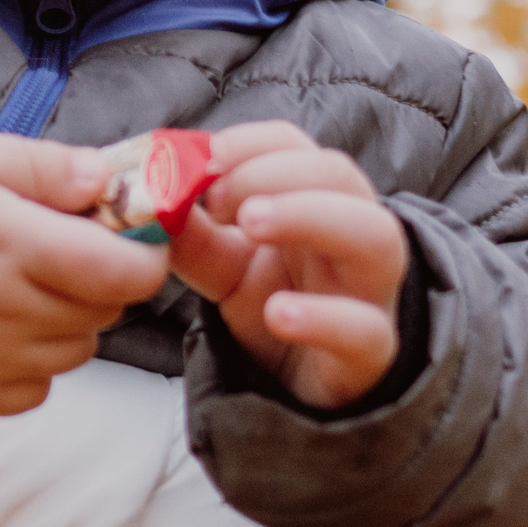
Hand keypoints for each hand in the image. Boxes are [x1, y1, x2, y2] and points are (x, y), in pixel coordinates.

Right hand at [0, 133, 167, 413]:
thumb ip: (43, 166)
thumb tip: (105, 178)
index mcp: (14, 243)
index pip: (126, 273)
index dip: (143, 255)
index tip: (129, 236)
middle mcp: (8, 310)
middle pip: (105, 311)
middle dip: (98, 277)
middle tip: (56, 245)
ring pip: (75, 351)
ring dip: (66, 320)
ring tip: (15, 283)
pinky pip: (35, 389)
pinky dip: (30, 362)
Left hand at [166, 121, 408, 409]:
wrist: (301, 382)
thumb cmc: (271, 301)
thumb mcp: (220, 263)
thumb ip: (190, 232)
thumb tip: (151, 198)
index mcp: (311, 199)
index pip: (296, 145)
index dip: (250, 144)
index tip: (205, 163)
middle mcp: (350, 233)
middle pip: (341, 175)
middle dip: (277, 172)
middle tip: (221, 199)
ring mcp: (369, 291)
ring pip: (376, 236)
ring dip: (310, 215)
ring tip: (251, 224)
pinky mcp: (371, 353)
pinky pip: (368, 329)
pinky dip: (324, 317)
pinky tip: (279, 313)